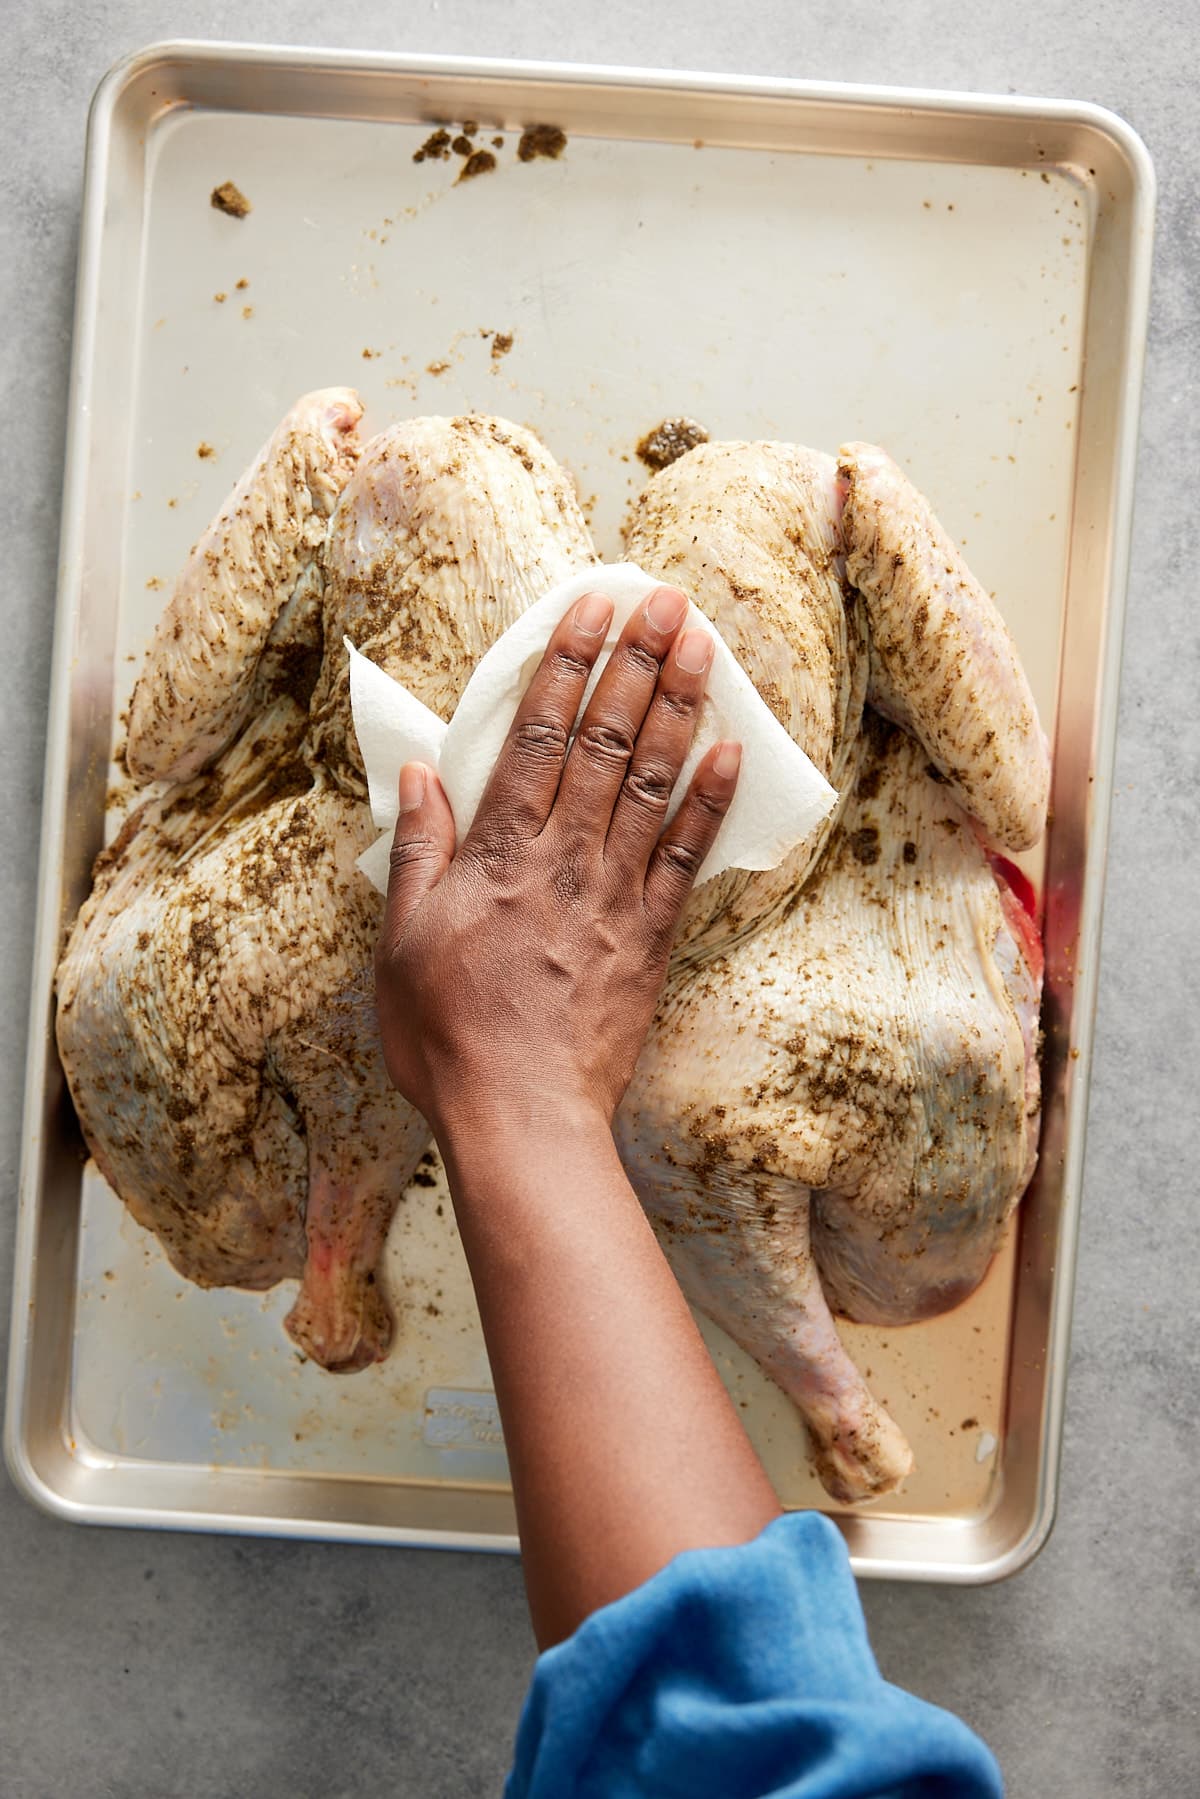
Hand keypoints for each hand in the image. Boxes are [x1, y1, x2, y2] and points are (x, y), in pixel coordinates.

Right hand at [374, 584, 740, 1142]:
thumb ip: (419, 848)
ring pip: (652, 783)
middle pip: (606, 742)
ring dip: (679, 709)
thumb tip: (419, 771)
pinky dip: (709, 802)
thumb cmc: (448, 1033)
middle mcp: (565, 858)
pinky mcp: (652, 938)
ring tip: (702, 646)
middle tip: (666, 600)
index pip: (539, 736)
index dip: (567, 665)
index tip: (591, 608)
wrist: (521, 1115)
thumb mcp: (403, 938)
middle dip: (636, 663)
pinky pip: (688, 858)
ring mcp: (616, 895)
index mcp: (500, 852)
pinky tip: (730, 752)